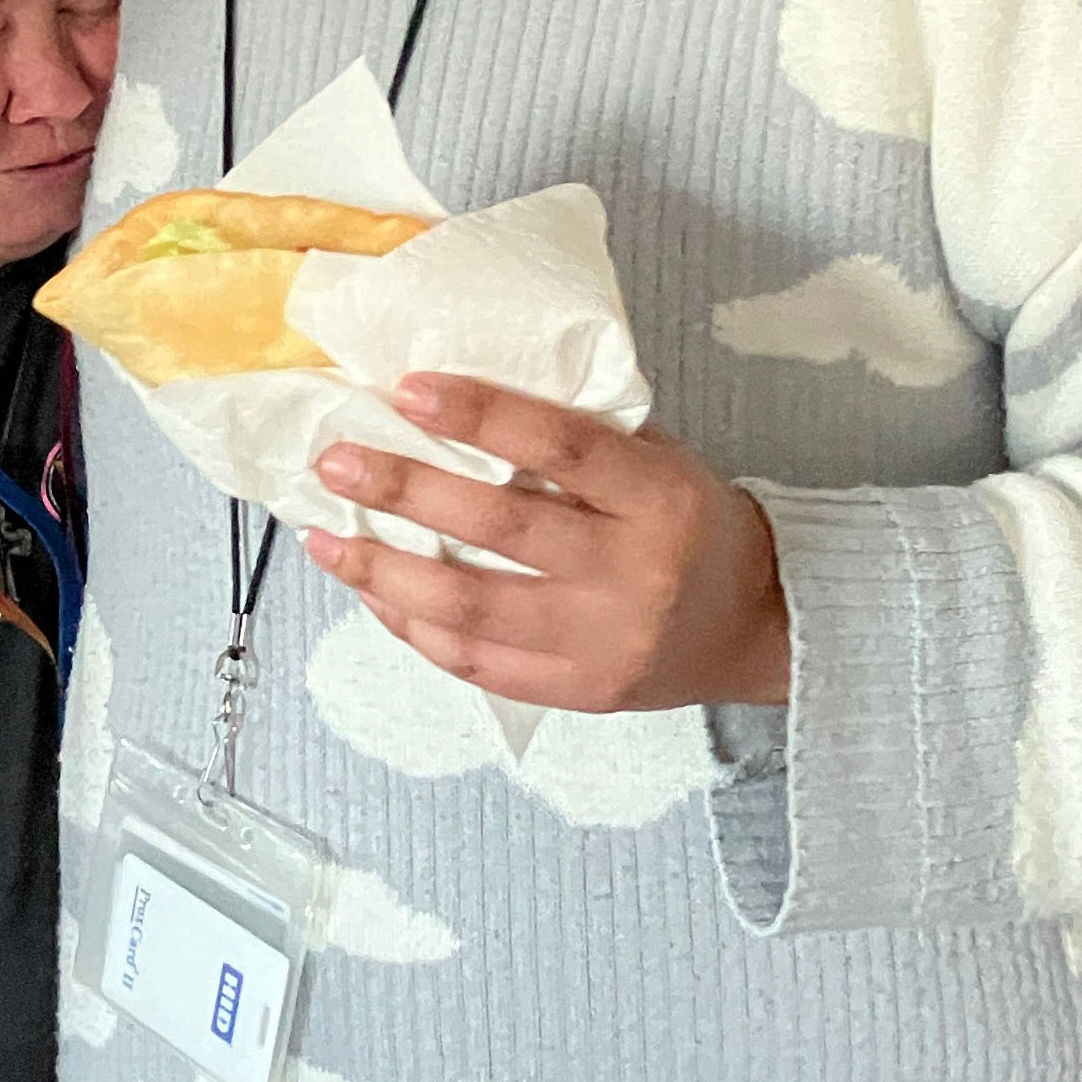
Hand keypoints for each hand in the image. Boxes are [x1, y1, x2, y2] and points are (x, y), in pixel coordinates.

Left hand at [305, 374, 790, 711]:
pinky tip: (371, 592)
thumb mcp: (659, 461)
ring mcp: (603, 643)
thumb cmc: (693, 523)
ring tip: (324, 536)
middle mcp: (633, 574)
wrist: (757, 627)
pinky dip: (413, 627)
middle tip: (335, 461)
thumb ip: (578, 438)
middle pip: (501, 528)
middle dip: (404, 491)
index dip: (481, 415)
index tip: (406, 389)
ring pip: (472, 610)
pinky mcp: (579, 693)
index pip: (562, 448)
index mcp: (659, 498)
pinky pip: (476, 663)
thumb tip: (456, 399)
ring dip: (384, 572)